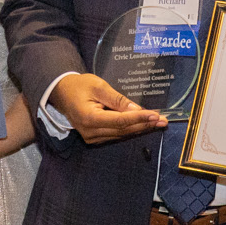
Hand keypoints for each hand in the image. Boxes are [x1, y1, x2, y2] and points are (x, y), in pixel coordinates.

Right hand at [51, 73, 165, 142]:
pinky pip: (116, 135)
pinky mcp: (94, 138)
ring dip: (140, 128)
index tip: (156, 115)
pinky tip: (143, 125)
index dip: (139, 118)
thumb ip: (117, 99)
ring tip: (158, 123)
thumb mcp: (98, 86)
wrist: (61, 93)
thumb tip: (136, 109)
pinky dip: (130, 130)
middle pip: (123, 130)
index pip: (120, 121)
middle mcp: (91, 132)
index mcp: (90, 118)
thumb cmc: (79, 86)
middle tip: (163, 120)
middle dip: (144, 125)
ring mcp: (92, 138)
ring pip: (121, 135)